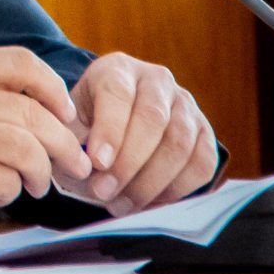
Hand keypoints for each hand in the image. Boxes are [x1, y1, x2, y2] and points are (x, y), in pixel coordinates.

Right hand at [0, 47, 94, 229]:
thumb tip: (38, 116)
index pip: (19, 63)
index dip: (54, 89)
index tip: (66, 113)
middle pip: (32, 113)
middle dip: (64, 143)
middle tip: (76, 163)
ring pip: (25, 148)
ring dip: (41, 172)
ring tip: (37, 184)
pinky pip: (2, 180)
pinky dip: (10, 191)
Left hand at [67, 53, 216, 215]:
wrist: (116, 121)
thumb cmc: (87, 122)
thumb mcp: (69, 121)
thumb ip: (70, 139)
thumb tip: (81, 167)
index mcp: (118, 69)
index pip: (118, 93)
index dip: (109, 130)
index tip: (97, 162)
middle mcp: (157, 80)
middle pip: (153, 120)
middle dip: (128, 163)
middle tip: (103, 191)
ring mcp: (186, 105)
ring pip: (179, 144)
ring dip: (150, 182)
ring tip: (121, 204)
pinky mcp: (205, 132)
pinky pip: (202, 163)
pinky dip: (177, 188)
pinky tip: (149, 202)